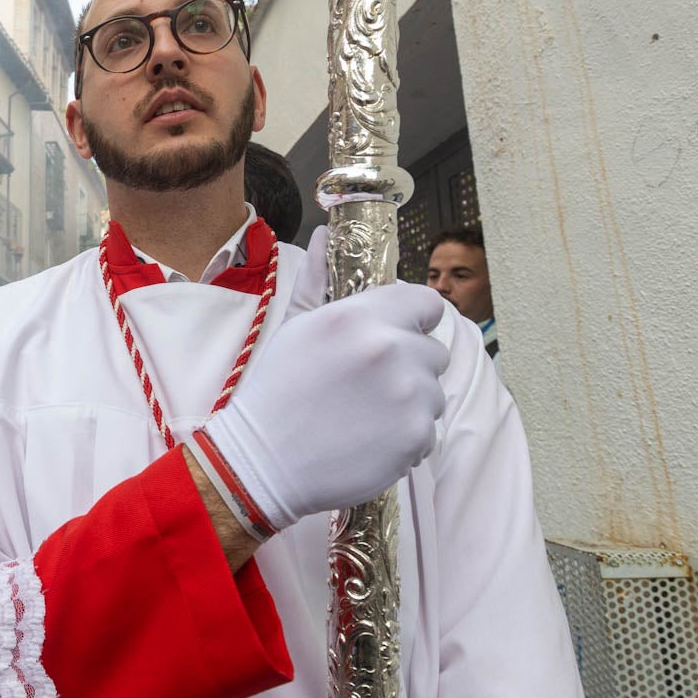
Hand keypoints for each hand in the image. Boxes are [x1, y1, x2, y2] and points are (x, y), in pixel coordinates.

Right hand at [202, 279, 449, 529]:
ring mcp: (409, 393)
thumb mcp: (293, 328)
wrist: (263, 462)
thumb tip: (324, 235)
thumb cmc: (274, 392)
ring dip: (409, 403)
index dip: (413, 319)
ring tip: (364, 415)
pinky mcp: (416, 436)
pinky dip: (406, 438)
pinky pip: (429, 430)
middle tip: (366, 385)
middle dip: (408, 365)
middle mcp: (390, 348)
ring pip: (434, 391)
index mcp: (359, 316)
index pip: (426, 302)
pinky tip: (369, 440)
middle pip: (433, 349)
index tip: (394, 336)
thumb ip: (318, 279)